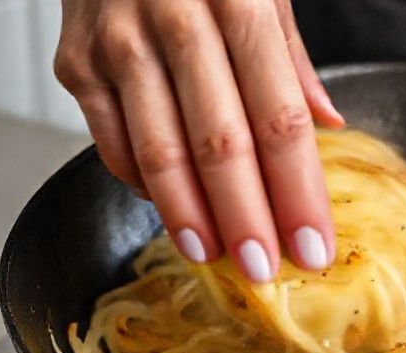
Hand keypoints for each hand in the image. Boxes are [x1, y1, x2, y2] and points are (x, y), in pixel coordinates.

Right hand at [54, 0, 343, 281]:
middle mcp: (174, 20)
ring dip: (189, 217)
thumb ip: (291, 58)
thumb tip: (329, 125)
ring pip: (158, 152)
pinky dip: (144, 184)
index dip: (297, 193)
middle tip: (264, 272)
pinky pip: (112, 142)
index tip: (313, 247)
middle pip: (219, 145)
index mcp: (238, 1)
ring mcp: (117, 42)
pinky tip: (172, 209)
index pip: (278, 119)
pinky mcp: (76, 62)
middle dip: (247, 219)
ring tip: (215, 258)